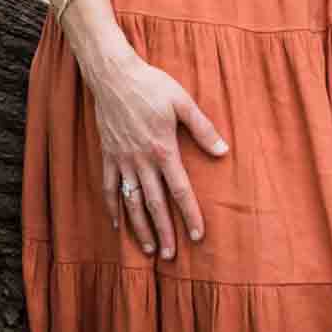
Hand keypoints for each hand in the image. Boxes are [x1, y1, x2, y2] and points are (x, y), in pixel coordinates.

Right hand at [89, 46, 228, 258]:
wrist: (114, 76)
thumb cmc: (152, 86)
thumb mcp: (183, 102)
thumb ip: (202, 128)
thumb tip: (222, 151)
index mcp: (163, 150)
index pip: (180, 190)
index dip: (190, 214)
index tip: (198, 235)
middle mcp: (141, 161)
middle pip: (155, 204)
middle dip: (165, 231)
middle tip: (173, 255)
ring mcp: (122, 161)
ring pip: (132, 202)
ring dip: (141, 228)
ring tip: (150, 249)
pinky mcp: (108, 156)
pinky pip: (109, 189)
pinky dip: (113, 209)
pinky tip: (118, 226)